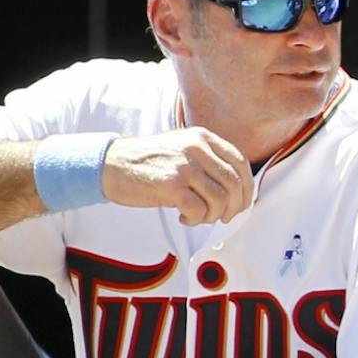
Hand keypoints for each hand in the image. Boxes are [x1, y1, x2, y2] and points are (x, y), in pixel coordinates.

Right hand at [102, 128, 254, 226]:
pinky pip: (199, 211)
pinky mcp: (171, 185)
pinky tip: (183, 217)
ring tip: (197, 216)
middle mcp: (196, 148)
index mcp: (202, 137)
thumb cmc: (148, 162)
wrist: (110, 164)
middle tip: (222, 218)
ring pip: (220, 200)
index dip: (247, 188)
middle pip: (234, 184)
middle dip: (234, 208)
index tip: (242, 203)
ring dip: (212, 216)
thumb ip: (209, 161)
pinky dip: (195, 220)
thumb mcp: (182, 148)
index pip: (241, 163)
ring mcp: (184, 166)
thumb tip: (238, 191)